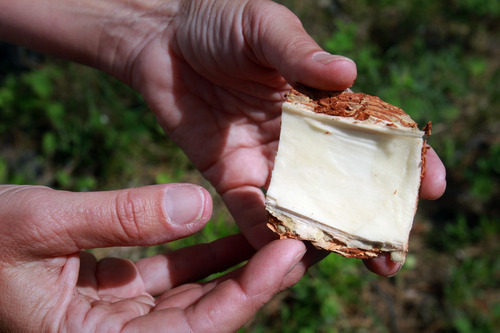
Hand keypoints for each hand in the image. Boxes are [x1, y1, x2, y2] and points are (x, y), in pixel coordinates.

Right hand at [0, 184, 305, 331]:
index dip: (248, 293)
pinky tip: (240, 232)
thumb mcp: (43, 222)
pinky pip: (177, 277)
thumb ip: (121, 217)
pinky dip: (209, 256)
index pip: (197, 326)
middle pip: (210, 315)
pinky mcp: (122, 294)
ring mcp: (123, 318)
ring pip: (199, 296)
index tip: (289, 254)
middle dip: (260, 280)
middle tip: (305, 240)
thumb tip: (198, 205)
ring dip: (242, 267)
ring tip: (283, 233)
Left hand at [120, 0, 446, 274]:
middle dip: (368, 219)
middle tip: (392, 256)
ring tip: (349, 265)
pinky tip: (286, 255)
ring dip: (324, 237)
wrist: (161, 38)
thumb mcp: (263, 26)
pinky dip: (269, 233)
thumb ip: (300, 53)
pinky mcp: (229, 175)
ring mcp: (265, 161)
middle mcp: (298, 138)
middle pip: (342, 185)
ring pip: (303, 207)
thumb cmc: (218, 19)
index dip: (405, 161)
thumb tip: (348, 73)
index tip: (431, 187)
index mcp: (319, 102)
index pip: (372, 136)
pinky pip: (252, 212)